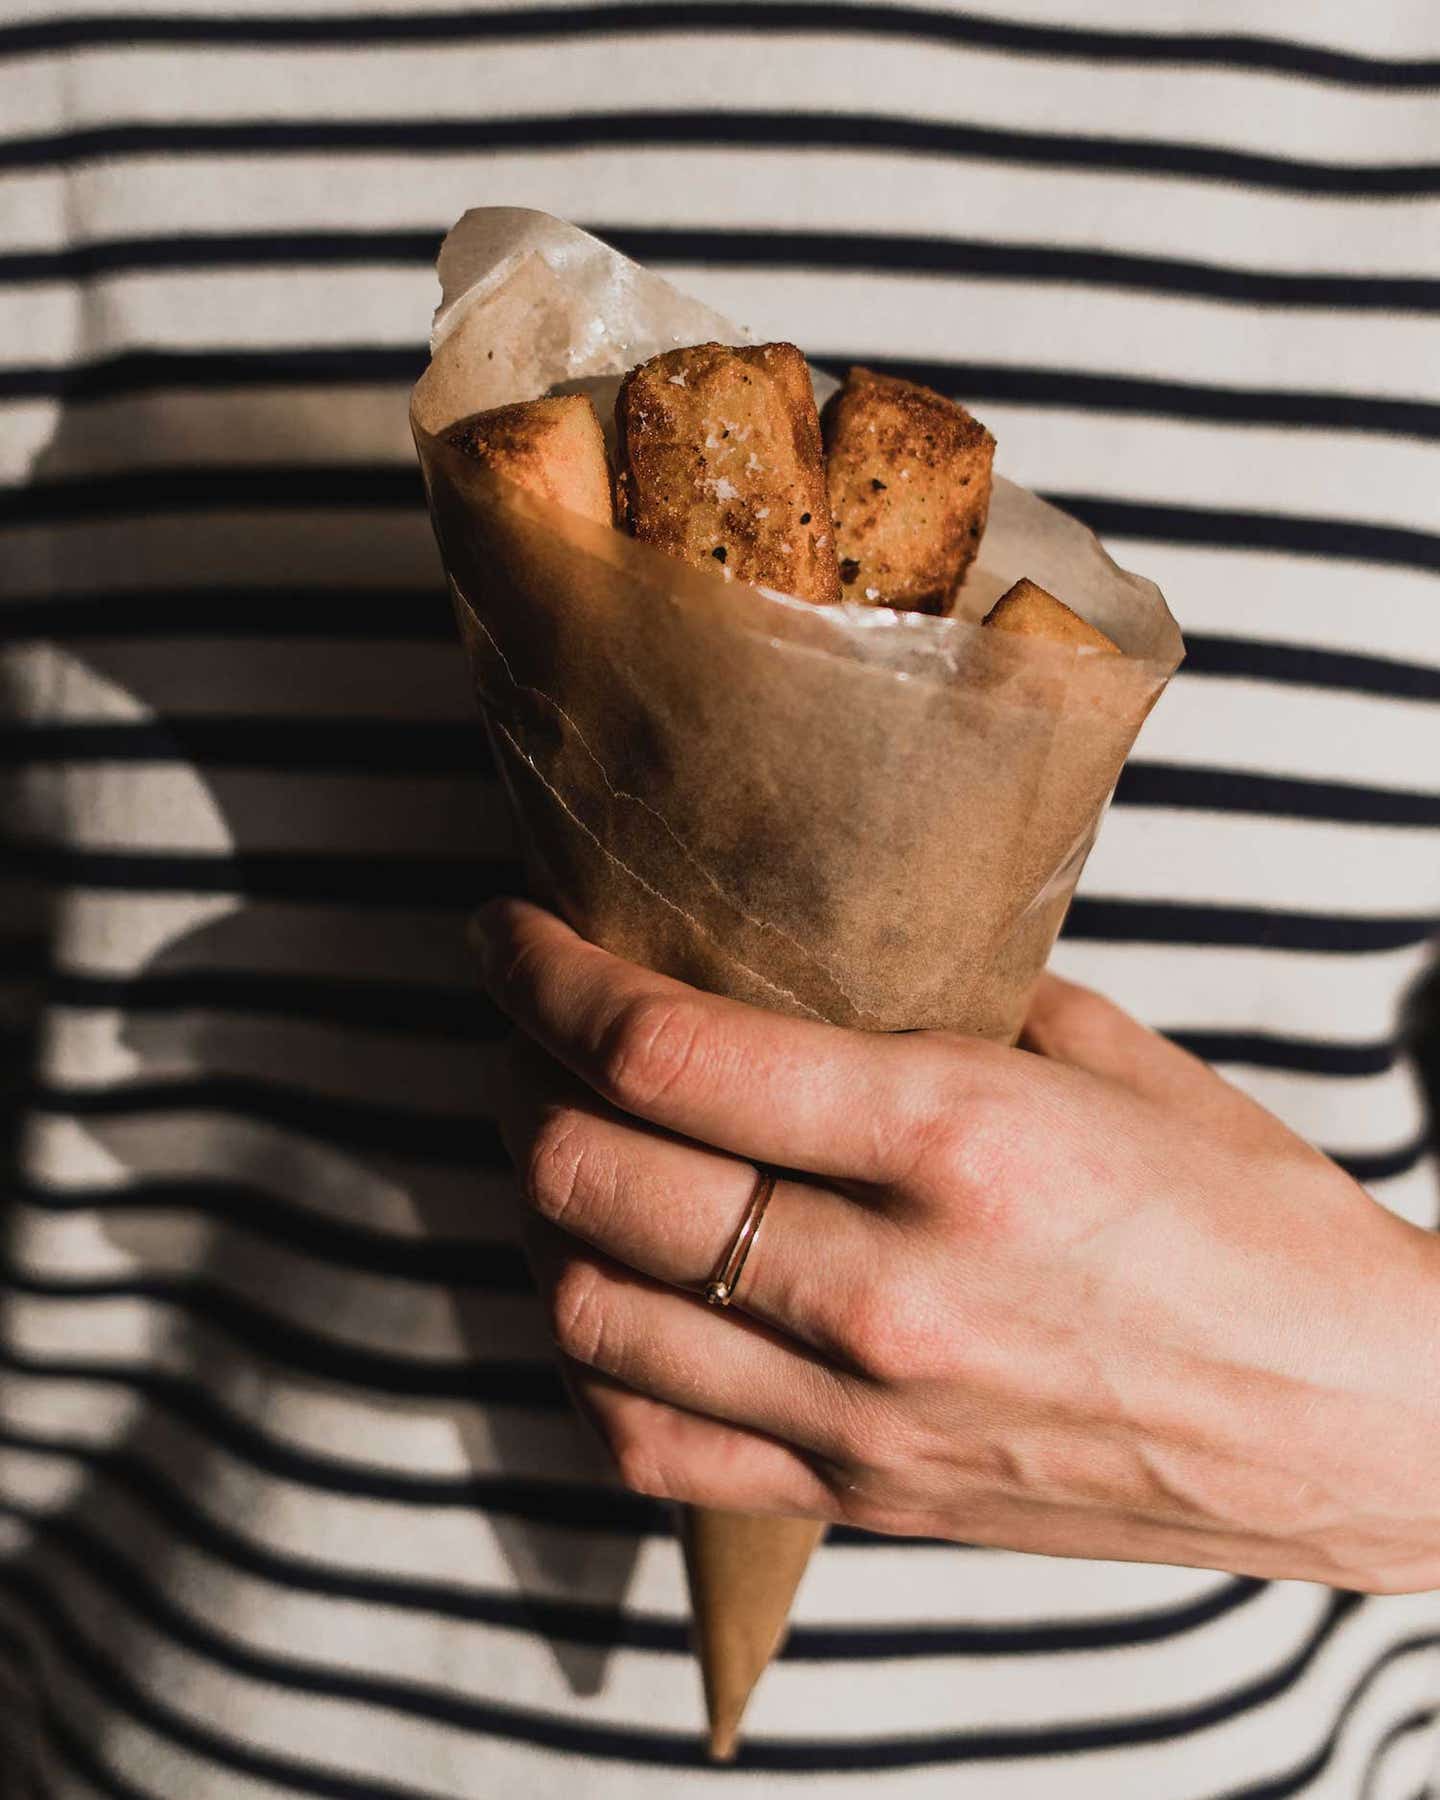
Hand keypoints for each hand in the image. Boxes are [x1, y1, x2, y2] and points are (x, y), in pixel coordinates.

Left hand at [475, 898, 1439, 1592]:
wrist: (1361, 1421)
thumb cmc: (1254, 1221)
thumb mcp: (1107, 1061)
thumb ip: (943, 1006)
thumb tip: (810, 964)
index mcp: (957, 1138)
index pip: (663, 1053)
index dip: (547, 976)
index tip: (509, 935)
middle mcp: (888, 1286)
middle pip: (590, 1180)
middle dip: (520, 1081)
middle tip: (528, 1032)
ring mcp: (866, 1413)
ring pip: (587, 1316)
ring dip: (539, 1217)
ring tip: (561, 1152)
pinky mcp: (868, 1498)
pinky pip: (650, 1445)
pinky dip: (592, 1359)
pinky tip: (613, 1293)